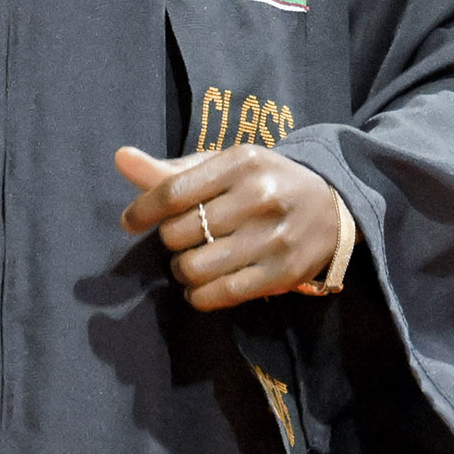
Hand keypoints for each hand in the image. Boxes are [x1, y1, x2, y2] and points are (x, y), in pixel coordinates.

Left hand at [115, 146, 345, 310]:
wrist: (333, 207)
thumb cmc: (263, 184)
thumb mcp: (224, 168)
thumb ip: (172, 170)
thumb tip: (120, 157)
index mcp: (241, 162)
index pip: (173, 192)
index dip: (142, 212)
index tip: (130, 223)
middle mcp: (259, 197)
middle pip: (180, 232)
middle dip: (171, 240)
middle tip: (184, 238)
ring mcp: (272, 237)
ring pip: (195, 267)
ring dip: (183, 270)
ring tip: (193, 261)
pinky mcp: (282, 273)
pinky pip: (220, 295)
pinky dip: (200, 296)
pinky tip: (202, 286)